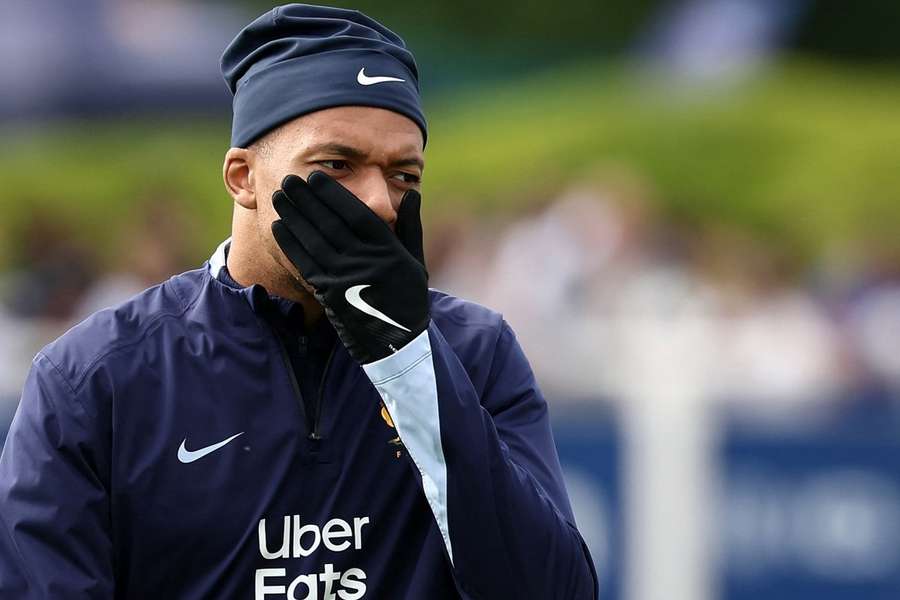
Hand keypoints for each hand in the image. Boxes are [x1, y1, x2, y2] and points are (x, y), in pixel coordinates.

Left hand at [271, 171, 428, 363]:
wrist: (397, 345)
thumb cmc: (408, 298)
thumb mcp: (416, 262)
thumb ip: (410, 226)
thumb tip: (411, 195)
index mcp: (388, 250)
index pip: (356, 214)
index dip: (333, 194)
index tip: (316, 178)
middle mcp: (365, 262)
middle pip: (330, 223)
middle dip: (307, 199)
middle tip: (289, 179)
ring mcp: (345, 279)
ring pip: (313, 241)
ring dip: (294, 217)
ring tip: (279, 197)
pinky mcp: (330, 295)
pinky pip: (305, 264)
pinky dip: (291, 244)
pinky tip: (279, 227)